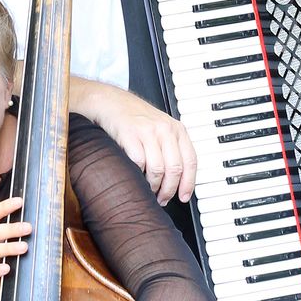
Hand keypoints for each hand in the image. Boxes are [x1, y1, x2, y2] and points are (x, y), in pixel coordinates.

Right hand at [94, 88, 194, 204]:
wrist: (110, 102)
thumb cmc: (135, 119)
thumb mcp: (161, 129)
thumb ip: (172, 149)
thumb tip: (179, 180)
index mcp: (177, 129)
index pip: (190, 161)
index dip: (188, 183)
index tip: (183, 196)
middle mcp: (165, 129)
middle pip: (175, 169)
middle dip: (168, 190)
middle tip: (162, 198)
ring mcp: (147, 132)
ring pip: (157, 169)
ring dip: (153, 186)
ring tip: (148, 190)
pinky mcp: (130, 135)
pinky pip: (138, 163)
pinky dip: (138, 175)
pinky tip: (136, 178)